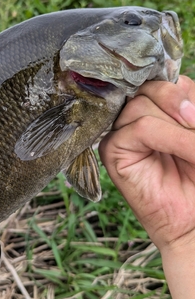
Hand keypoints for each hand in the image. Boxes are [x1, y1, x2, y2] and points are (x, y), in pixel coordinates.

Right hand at [99, 76, 194, 252]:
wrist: (194, 220)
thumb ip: (188, 105)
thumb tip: (177, 78)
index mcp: (156, 110)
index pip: (161, 80)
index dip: (180, 89)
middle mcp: (134, 119)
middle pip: (148, 88)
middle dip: (179, 103)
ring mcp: (121, 134)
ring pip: (142, 105)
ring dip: (177, 125)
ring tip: (193, 150)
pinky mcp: (113, 152)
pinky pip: (139, 128)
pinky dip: (168, 137)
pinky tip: (184, 153)